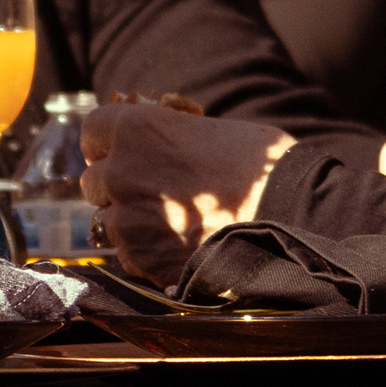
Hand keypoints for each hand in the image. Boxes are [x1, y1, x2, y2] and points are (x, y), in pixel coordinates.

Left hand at [81, 102, 294, 281]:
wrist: (293, 216)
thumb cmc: (261, 167)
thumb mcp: (209, 130)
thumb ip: (166, 137)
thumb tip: (148, 142)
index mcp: (136, 128)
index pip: (92, 131)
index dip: (108, 144)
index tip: (123, 153)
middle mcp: (121, 170)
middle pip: (94, 180)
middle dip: (118, 186)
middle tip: (154, 193)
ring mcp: (127, 218)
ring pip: (109, 220)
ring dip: (132, 222)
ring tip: (173, 224)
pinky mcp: (140, 257)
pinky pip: (127, 254)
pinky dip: (146, 252)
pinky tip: (180, 247)